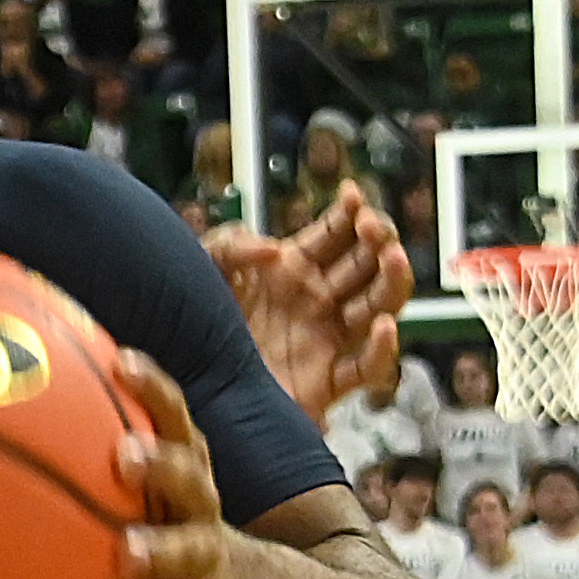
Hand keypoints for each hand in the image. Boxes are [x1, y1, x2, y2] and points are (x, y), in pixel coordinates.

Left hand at [111, 349, 246, 578]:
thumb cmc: (163, 526)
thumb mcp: (142, 491)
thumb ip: (88, 459)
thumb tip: (4, 422)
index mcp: (183, 465)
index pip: (173, 415)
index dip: (153, 387)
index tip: (121, 360)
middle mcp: (199, 503)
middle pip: (188, 471)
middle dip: (159, 460)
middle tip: (123, 455)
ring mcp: (203, 555)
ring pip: (188, 545)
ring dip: (159, 548)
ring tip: (129, 553)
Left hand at [204, 180, 408, 413]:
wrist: (185, 380)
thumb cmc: (193, 320)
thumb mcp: (205, 269)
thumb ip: (231, 245)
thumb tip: (272, 250)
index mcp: (294, 268)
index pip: (338, 232)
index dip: (351, 212)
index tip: (353, 195)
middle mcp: (318, 301)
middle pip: (367, 264)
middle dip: (379, 240)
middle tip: (373, 227)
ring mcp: (325, 339)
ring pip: (378, 307)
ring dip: (393, 280)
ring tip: (391, 257)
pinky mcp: (325, 383)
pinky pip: (365, 368)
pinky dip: (380, 350)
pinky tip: (383, 326)